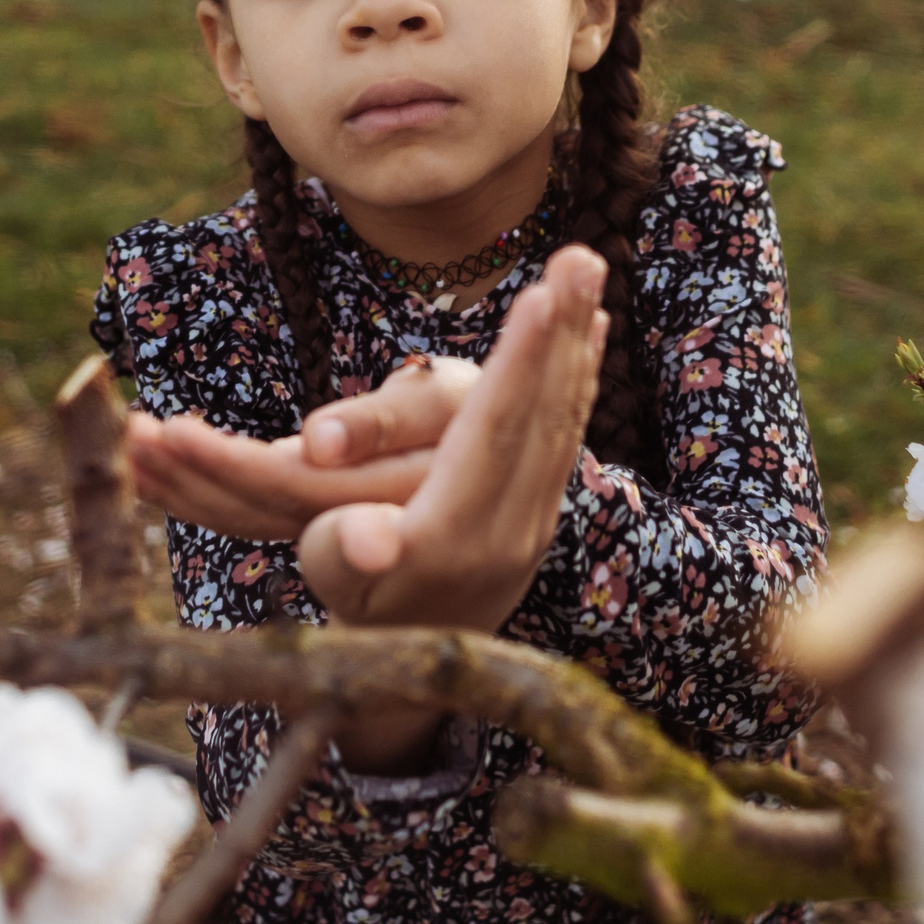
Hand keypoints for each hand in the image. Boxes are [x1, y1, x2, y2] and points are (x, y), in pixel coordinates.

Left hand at [129, 355, 480, 539]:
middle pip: (255, 506)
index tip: (168, 433)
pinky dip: (203, 489)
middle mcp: (356, 522)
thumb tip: (316, 445)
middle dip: (188, 470)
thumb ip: (387, 420)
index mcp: (386, 494)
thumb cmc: (484, 405)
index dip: (226, 464)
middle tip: (128, 431)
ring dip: (183, 481)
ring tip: (129, 439)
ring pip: (248, 515)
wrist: (517, 466)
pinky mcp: (325, 517)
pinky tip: (156, 468)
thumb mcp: (450, 399)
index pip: (289, 486)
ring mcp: (338, 527)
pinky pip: (253, 512)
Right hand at [294, 245, 607, 634]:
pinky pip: (565, 431)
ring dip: (577, 342)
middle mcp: (509, 525)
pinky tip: (590, 327)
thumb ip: (345, 552)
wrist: (410, 666)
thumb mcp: (334, 583)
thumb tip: (368, 538)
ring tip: (589, 270)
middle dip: (561, 333)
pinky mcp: (541, 511)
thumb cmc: (354, 609)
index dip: (519, 365)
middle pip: (540, 415)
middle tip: (580, 257)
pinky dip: (578, 375)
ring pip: (562, 417)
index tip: (541, 297)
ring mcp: (535, 519)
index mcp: (454, 533)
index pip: (494, 433)